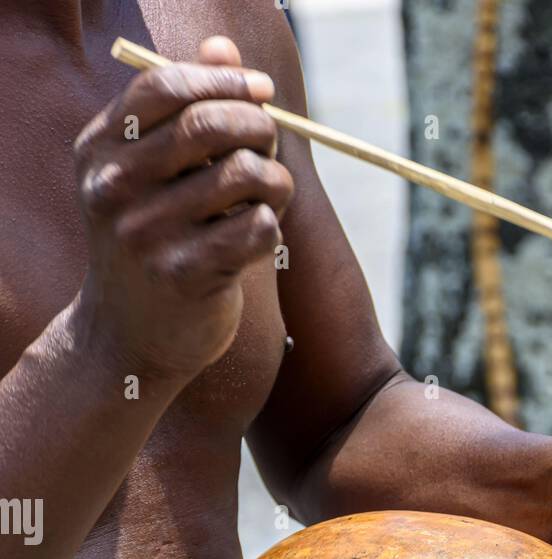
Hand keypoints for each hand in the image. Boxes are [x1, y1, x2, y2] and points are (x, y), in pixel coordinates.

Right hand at [73, 36, 293, 382]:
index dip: (222, 79)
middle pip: (209, 125)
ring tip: (270, 194)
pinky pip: (256, 226)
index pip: (164, 86)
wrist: (128, 339)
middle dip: (258, 126)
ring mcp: (147, 235)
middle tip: (271, 143)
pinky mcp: (185, 277)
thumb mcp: (152, 175)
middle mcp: (115, 190)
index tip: (261, 90)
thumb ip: (186, 110)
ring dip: (274, 179)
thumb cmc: (151, 244)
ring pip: (243, 175)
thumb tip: (225, 48)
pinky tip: (258, 235)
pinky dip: (271, 224)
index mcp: (100, 151)